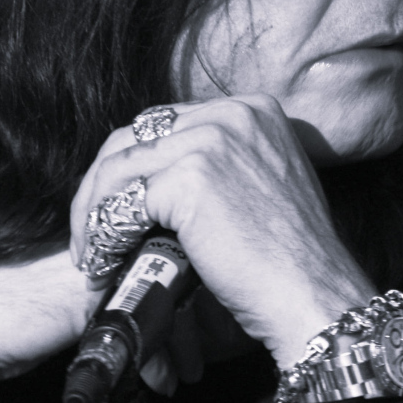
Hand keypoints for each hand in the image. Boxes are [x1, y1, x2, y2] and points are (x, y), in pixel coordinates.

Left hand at [70, 93, 376, 369]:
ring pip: (119, 168)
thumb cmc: (290, 257)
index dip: (133, 166)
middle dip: (102, 186)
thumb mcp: (265, 183)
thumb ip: (222, 164)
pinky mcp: (191, 177)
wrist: (312, 292)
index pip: (165, 124)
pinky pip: (123, 203)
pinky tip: (106, 264)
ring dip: (93, 214)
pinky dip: (104, 237)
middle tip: (90, 233)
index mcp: (252, 109)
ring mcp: (211, 140)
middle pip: (134, 136)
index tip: (117, 205)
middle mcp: (232, 113)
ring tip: (92, 254)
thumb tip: (158, 177)